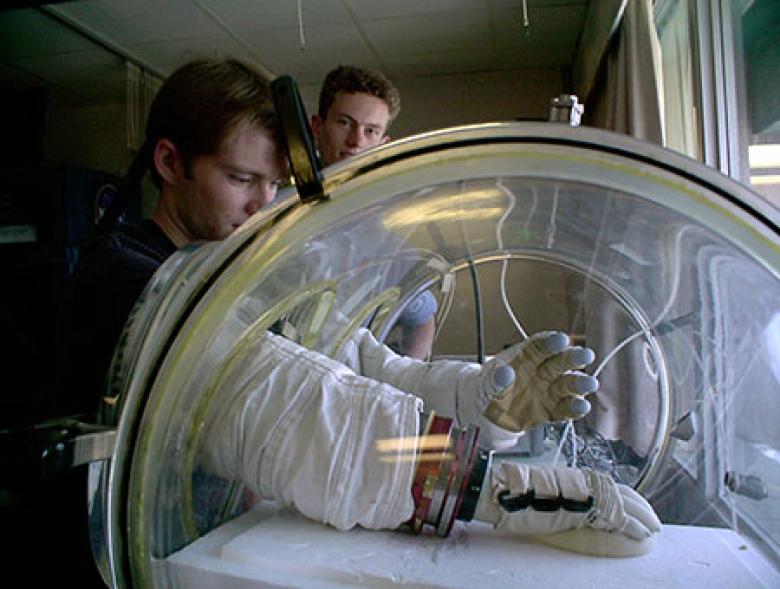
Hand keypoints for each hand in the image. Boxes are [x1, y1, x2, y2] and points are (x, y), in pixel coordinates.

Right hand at [475, 462, 660, 540]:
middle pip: (622, 494)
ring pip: (626, 504)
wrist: (511, 492)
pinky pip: (620, 518)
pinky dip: (635, 526)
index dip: (628, 496)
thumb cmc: (521, 494)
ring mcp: (588, 494)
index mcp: (577, 478)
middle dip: (641, 507)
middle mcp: (586, 483)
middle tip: (654, 520)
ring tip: (654, 528)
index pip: (610, 485)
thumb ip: (561, 497)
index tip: (639, 504)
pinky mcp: (589, 508)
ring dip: (643, 517)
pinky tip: (644, 534)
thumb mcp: (545, 493)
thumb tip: (564, 503)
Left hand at [482, 331, 597, 431]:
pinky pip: (565, 409)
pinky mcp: (552, 410)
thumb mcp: (486, 384)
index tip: (561, 339)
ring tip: (590, 383)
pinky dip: (574, 408)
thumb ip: (496, 380)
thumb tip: (505, 373)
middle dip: (573, 358)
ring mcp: (549, 391)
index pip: (540, 346)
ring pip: (568, 384)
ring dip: (580, 383)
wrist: (487, 413)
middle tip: (585, 355)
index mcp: (526, 357)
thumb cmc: (488, 389)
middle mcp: (542, 371)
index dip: (551, 342)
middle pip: (560, 362)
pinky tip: (582, 406)